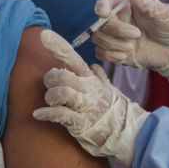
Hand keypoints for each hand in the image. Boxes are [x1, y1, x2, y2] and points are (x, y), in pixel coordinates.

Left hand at [32, 30, 149, 166]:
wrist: (130, 133)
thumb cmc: (118, 112)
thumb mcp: (111, 91)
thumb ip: (100, 78)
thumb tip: (94, 65)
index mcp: (91, 80)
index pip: (74, 59)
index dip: (59, 46)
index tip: (44, 35)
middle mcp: (87, 90)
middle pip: (62, 75)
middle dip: (50, 79)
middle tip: (50, 86)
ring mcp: (84, 106)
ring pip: (60, 93)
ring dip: (50, 97)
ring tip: (50, 103)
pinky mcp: (81, 123)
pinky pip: (60, 115)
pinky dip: (46, 113)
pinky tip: (38, 114)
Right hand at [92, 0, 168, 91]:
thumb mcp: (162, 13)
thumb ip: (144, 4)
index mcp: (127, 5)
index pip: (106, 2)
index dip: (101, 6)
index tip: (104, 13)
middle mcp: (119, 19)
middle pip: (101, 23)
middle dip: (116, 30)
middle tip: (136, 34)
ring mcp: (116, 36)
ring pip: (99, 38)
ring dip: (112, 44)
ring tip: (131, 47)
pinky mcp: (117, 52)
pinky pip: (102, 53)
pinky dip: (110, 55)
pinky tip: (125, 56)